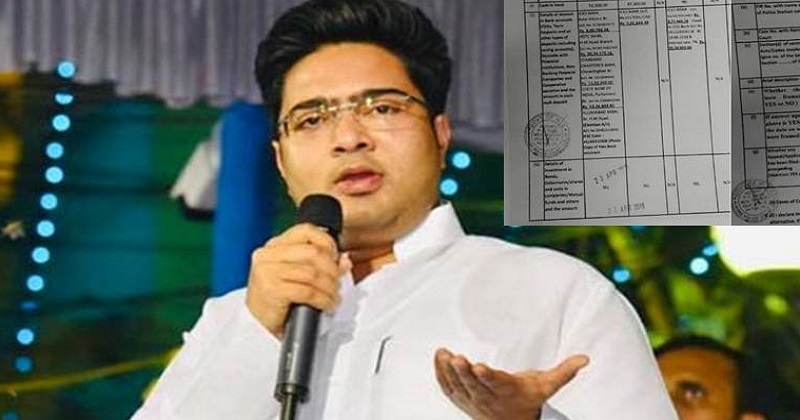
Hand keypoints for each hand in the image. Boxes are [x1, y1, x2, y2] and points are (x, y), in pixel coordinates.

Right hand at [245, 223, 351, 337]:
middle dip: (332, 269)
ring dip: (330, 287)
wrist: (256, 328)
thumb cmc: (277, 301)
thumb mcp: (296, 276)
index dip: (327, 242)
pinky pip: (308, 292)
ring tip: (334, 297)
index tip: (336, 258)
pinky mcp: (271, 290)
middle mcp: (267, 255)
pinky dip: (323, 299)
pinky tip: (327, 305)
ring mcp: (267, 271)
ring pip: (312, 273)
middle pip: (313, 253)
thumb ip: (318, 264)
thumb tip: (344, 260)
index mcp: (273, 246)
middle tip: (338, 283)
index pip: (306, 231)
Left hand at [434, 348, 588, 419]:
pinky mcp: (461, 398)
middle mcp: (488, 397)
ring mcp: (473, 399)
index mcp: (508, 390)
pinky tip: (438, 357)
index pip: (496, 383)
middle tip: (456, 358)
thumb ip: (563, 371)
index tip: (479, 366)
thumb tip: (584, 359)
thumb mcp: (546, 386)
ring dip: (448, 370)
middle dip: (464, 371)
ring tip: (443, 353)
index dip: (487, 375)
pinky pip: (448, 387)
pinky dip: (441, 373)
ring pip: (458, 386)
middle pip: (474, 385)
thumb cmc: (526, 399)